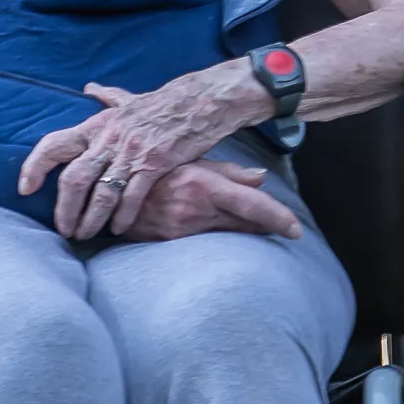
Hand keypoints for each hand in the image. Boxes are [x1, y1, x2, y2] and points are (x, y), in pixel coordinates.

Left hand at [20, 72, 250, 240]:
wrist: (201, 101)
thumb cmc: (163, 103)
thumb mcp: (130, 99)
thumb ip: (108, 98)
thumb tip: (89, 89)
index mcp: (97, 125)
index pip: (54, 145)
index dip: (34, 167)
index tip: (24, 189)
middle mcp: (108, 139)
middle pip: (73, 180)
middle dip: (64, 210)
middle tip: (63, 229)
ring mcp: (131, 152)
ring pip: (101, 194)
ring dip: (90, 219)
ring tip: (86, 235)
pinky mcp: (155, 164)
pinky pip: (132, 197)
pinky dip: (123, 217)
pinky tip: (119, 230)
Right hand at [105, 158, 308, 242]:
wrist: (107, 188)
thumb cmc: (153, 165)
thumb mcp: (190, 160)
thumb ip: (227, 172)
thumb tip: (260, 177)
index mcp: (203, 184)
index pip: (252, 205)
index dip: (278, 218)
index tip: (296, 230)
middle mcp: (195, 210)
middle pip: (244, 225)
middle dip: (266, 228)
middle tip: (286, 229)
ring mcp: (182, 229)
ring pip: (228, 236)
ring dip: (246, 233)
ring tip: (261, 230)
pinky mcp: (169, 242)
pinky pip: (206, 243)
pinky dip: (222, 239)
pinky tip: (230, 236)